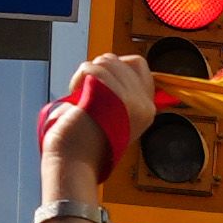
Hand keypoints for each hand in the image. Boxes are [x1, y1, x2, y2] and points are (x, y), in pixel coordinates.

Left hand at [43, 50, 157, 207]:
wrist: (75, 162)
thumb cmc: (86, 141)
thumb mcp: (113, 115)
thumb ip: (120, 92)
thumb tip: (110, 62)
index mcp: (147, 111)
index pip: (138, 65)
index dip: (115, 65)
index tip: (101, 82)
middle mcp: (144, 106)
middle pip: (119, 60)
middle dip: (98, 69)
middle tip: (89, 91)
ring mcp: (131, 101)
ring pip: (106, 61)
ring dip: (87, 73)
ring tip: (82, 95)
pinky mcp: (113, 97)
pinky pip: (92, 69)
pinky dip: (79, 78)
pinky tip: (77, 94)